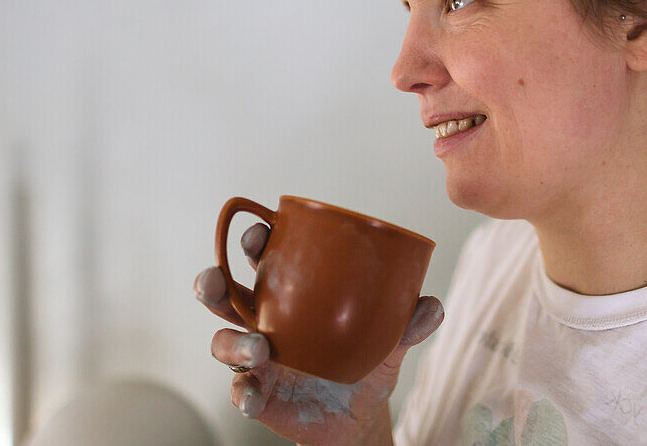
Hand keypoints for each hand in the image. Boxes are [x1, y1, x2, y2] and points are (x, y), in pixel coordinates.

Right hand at [194, 224, 442, 444]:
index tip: (260, 232)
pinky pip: (241, 391)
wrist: (363, 415)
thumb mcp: (391, 340)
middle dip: (212, 283)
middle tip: (214, 280)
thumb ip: (408, 323)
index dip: (256, 241)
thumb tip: (433, 306)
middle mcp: (266, 322)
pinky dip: (243, 393)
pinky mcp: (260, 394)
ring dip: (231, 342)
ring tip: (258, 347)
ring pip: (224, 342)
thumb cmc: (367, 361)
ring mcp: (259, 359)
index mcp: (292, 295)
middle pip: (226, 295)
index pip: (266, 259)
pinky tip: (253, 395)